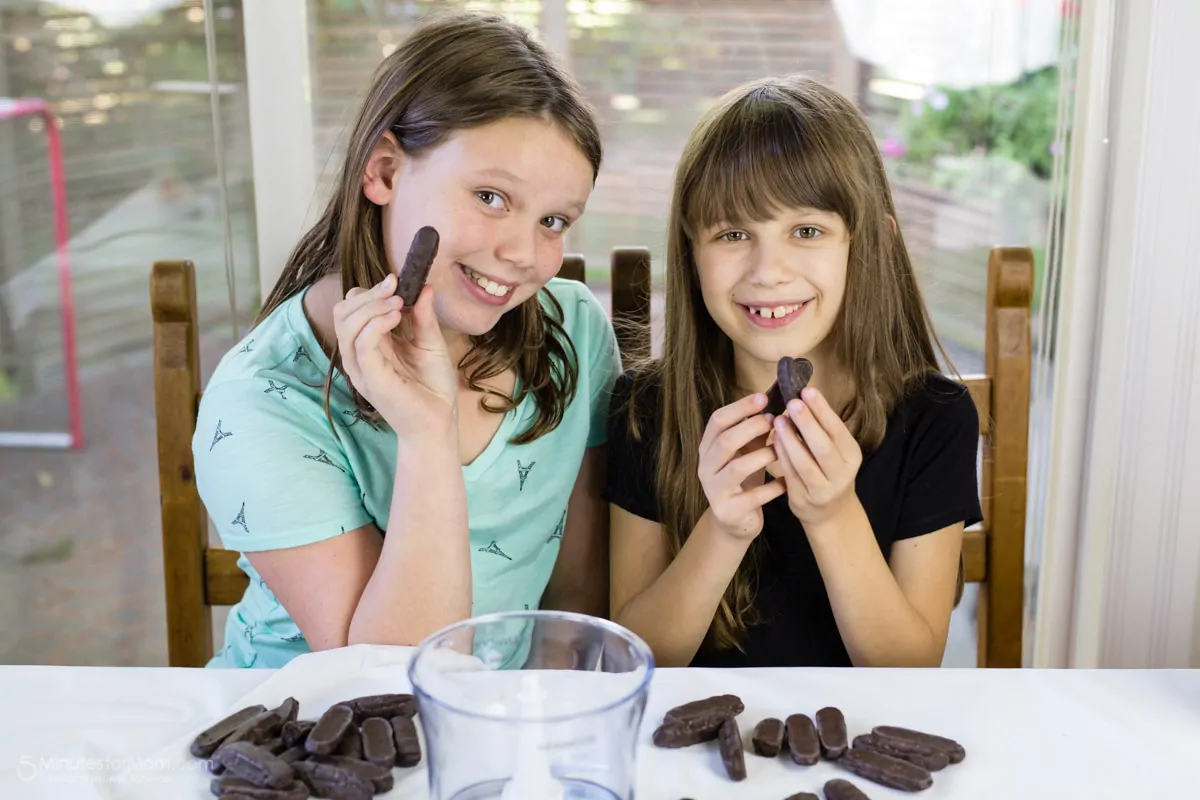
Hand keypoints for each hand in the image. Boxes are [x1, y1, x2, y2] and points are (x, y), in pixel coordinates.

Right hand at [333, 273, 457, 441]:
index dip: (371, 292)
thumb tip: (424, 286)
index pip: (353, 309)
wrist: (439, 422)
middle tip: (395, 287)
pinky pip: (361, 344)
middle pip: (343, 312)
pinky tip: (397, 317)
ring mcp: (361, 367)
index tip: (397, 282)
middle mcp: (359, 355)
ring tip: (398, 303)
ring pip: (346, 324)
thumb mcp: (430, 342)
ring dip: (372, 306)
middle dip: (368, 294)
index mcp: (370, 344)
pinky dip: (376, 324)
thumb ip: (423, 316)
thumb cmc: (433, 386)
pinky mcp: (370, 378)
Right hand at [697, 393, 787, 539]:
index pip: (717, 420)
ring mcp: (714, 490)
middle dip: (751, 427)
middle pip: (725, 441)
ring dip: (763, 455)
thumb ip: (753, 431)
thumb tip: (773, 402)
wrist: (734, 522)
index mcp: (707, 448)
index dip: (740, 407)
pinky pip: (753, 496)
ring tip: (782, 450)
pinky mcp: (728, 511)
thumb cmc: (743, 480)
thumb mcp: (746, 452)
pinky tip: (786, 482)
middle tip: (775, 421)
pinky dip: (772, 487)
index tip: (763, 398)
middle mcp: (705, 467)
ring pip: (737, 467)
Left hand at [772, 387, 862, 528]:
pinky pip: (790, 474)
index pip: (838, 430)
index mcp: (852, 455)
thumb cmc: (829, 470)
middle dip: (807, 423)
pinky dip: (782, 456)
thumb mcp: (835, 450)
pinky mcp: (804, 499)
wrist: (829, 511)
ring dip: (790, 440)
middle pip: (823, 447)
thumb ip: (822, 428)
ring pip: (805, 463)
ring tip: (778, 420)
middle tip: (792, 402)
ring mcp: (823, 489)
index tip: (808, 390)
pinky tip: (774, 440)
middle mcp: (842, 473)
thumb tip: (803, 396)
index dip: (822, 410)